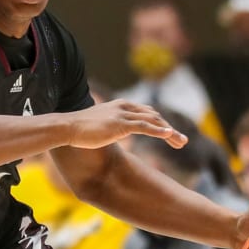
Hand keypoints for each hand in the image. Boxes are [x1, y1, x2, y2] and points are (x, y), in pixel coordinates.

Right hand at [65, 100, 187, 150]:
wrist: (67, 127)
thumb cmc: (80, 129)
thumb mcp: (100, 124)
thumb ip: (111, 125)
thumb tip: (114, 132)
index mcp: (121, 106)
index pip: (147, 113)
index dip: (161, 124)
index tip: (170, 135)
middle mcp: (125, 107)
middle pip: (154, 116)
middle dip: (170, 129)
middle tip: (182, 142)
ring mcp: (123, 115)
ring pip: (153, 121)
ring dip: (170, 132)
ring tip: (181, 142)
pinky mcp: (120, 124)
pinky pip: (145, 126)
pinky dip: (159, 131)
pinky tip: (169, 136)